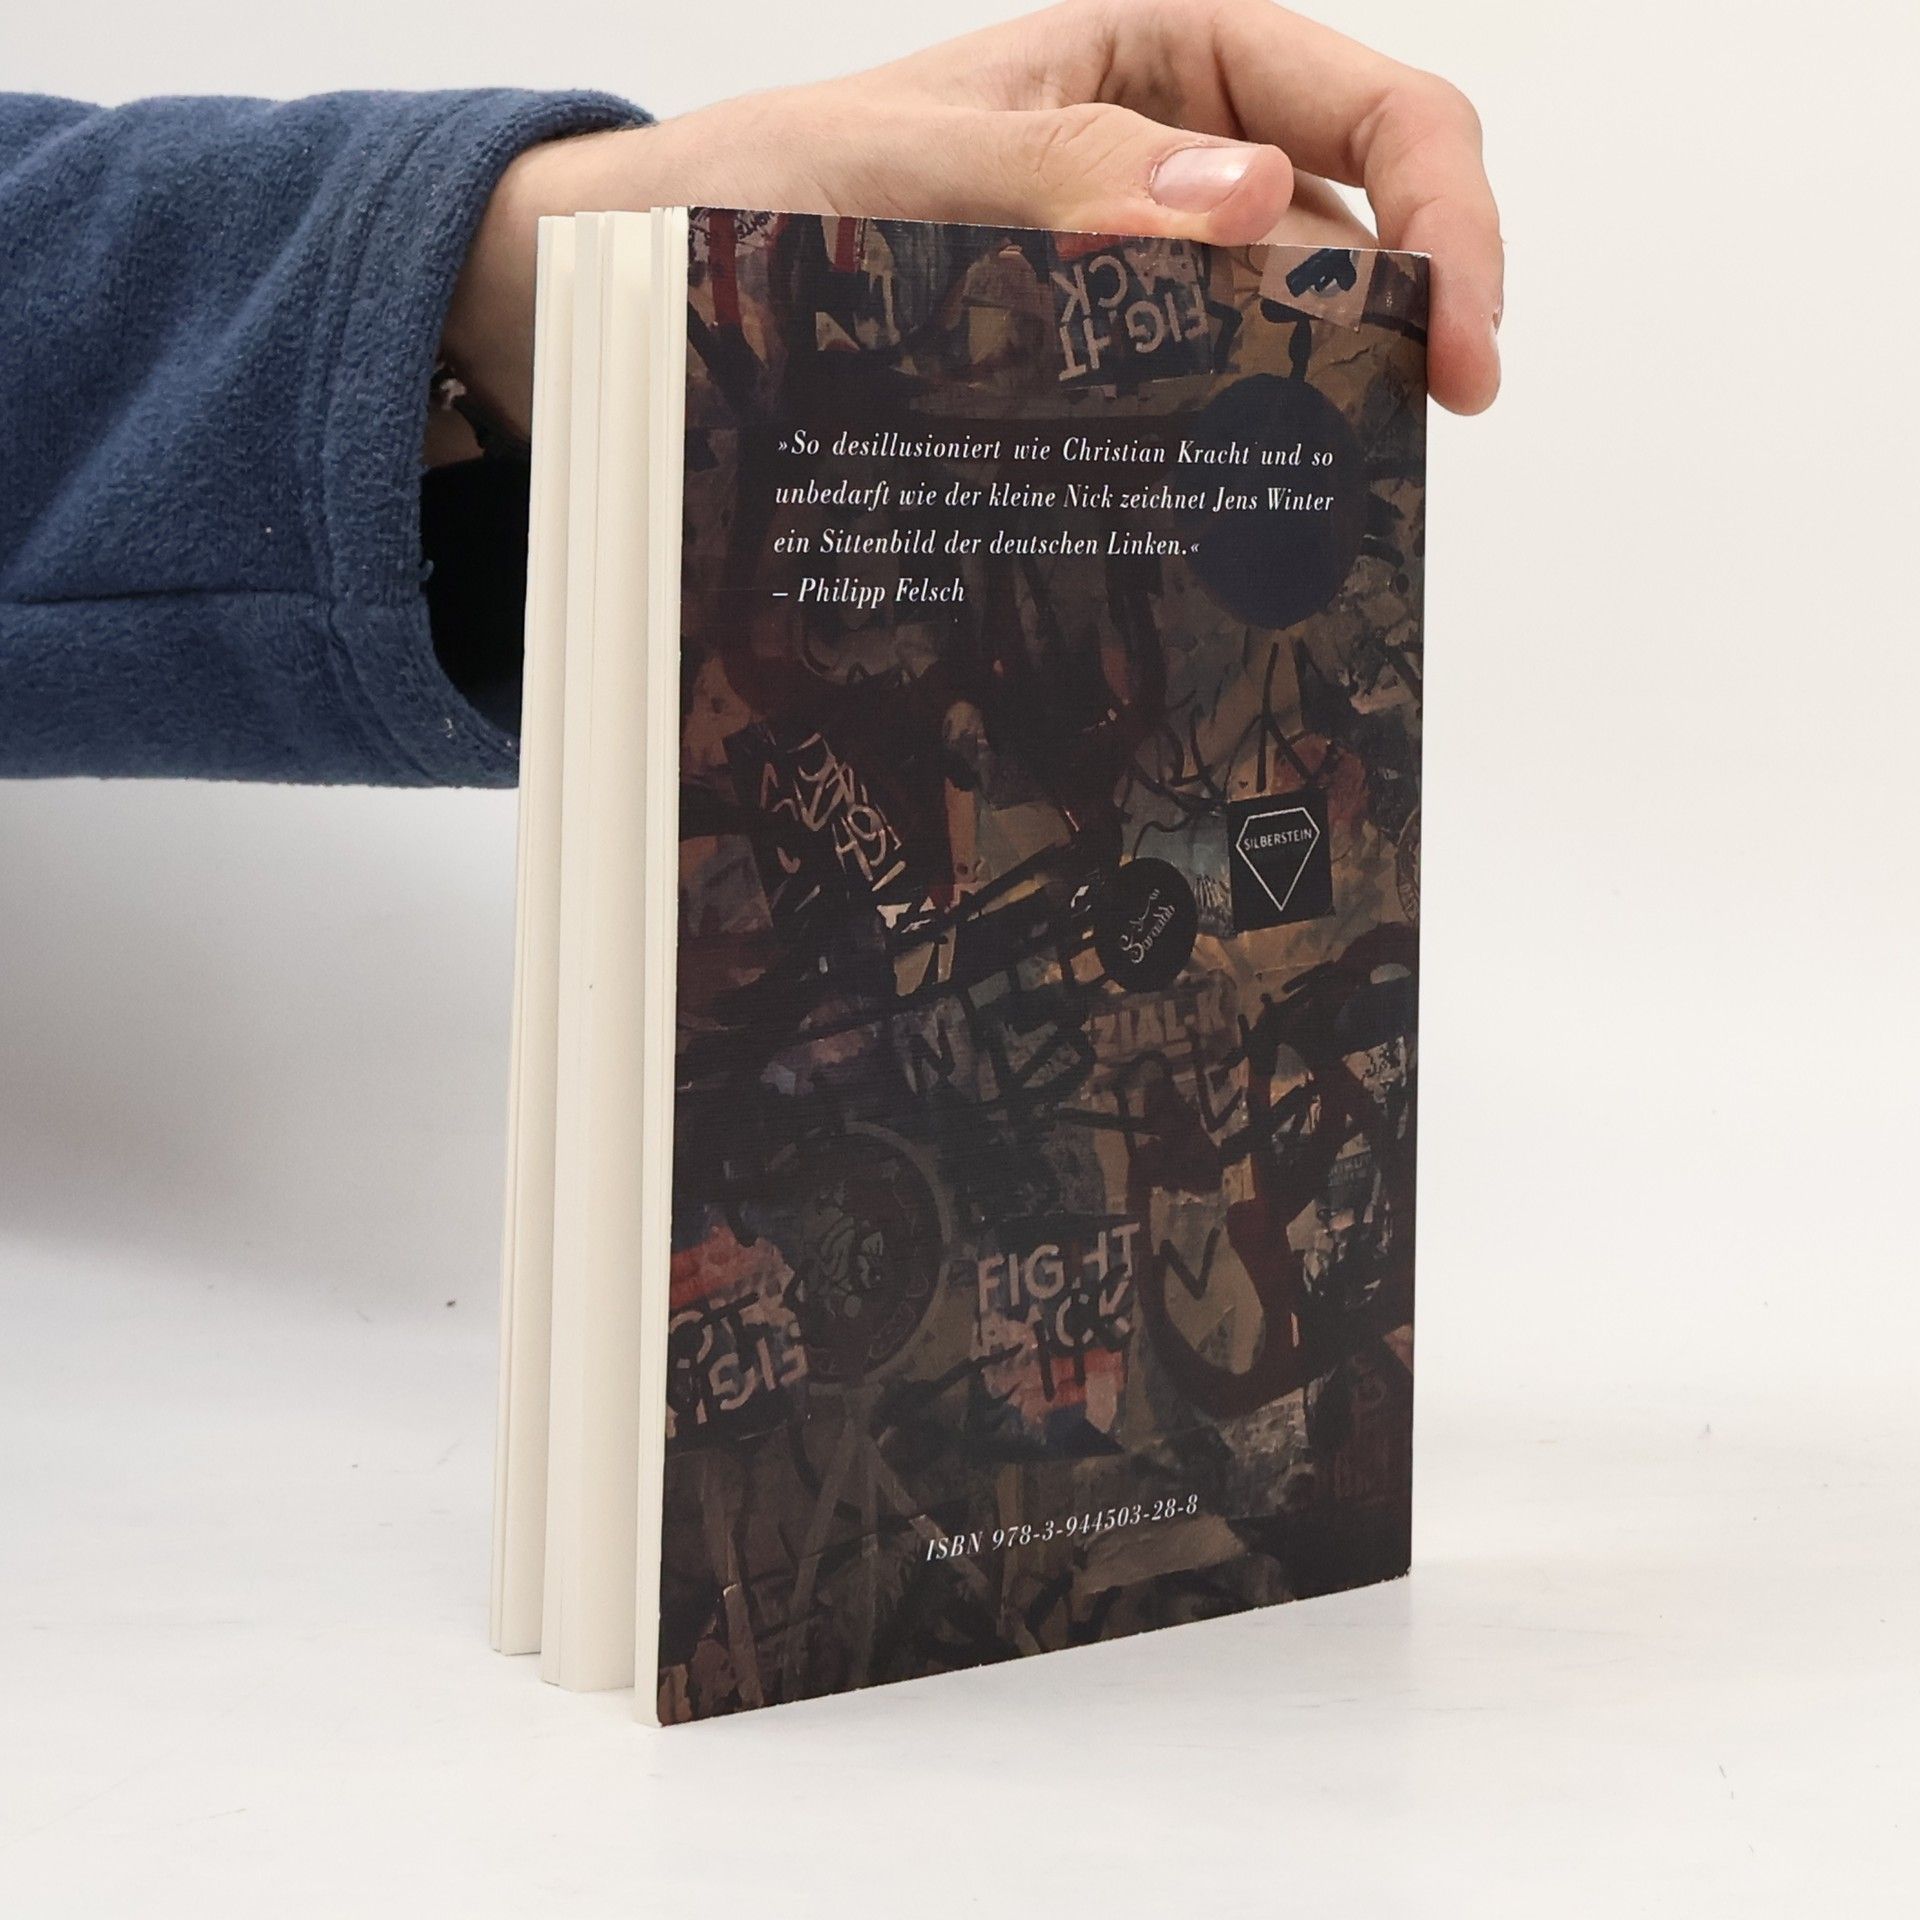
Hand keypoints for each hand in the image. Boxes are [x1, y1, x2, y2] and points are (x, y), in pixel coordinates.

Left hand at [442, 0, 1501, 447]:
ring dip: (1315, 407)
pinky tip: (1219, 514)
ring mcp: (1135, 274)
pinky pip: (1192, 401)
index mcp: (1165, 56)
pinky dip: (1221, 452)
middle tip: (1397, 450)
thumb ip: (1062, 170)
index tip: (1462, 352)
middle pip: (1362, 227)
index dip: (1450, 217)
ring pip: (1284, 332)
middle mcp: (1171, 163)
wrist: (640, 287)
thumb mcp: (900, 163)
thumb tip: (1256, 206)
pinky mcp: (1089, 368)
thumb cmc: (748, 189)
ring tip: (1317, 502)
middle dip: (1404, 328)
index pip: (1374, 108)